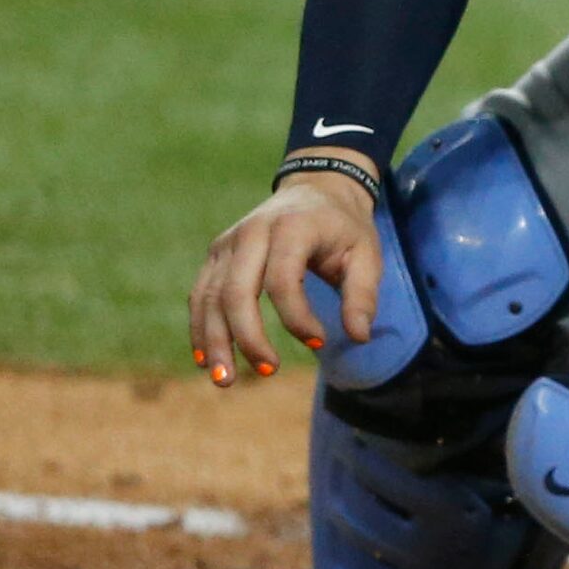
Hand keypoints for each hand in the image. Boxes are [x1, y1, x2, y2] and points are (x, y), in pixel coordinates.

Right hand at [191, 153, 380, 385]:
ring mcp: (228, 243)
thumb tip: (358, 337)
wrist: (316, 188)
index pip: (283, 280)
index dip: (297, 317)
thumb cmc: (344, 228)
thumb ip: (362, 295)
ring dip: (214, 341)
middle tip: (268, 370)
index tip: (319, 343)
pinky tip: (205, 358)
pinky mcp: (216, 254)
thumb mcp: (367, 255)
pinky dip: (200, 327)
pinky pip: (201, 294)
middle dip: (247, 337)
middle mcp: (251, 233)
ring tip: (226, 380)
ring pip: (210, 297)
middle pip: (236, 292)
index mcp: (291, 228)